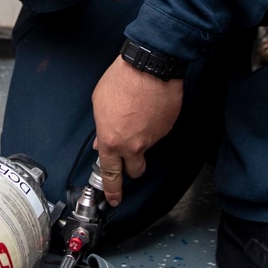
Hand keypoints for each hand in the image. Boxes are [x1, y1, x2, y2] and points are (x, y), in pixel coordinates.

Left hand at [91, 58, 182, 205]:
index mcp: (112, 142)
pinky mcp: (167, 129)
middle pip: (135, 170)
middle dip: (132, 166)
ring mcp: (153, 138)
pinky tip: (148, 110)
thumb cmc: (121, 82)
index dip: (113, 189)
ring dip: (142, 139)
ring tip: (138, 116)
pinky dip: (153, 126)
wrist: (149, 68)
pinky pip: (158, 133)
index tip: (114, 199)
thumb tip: (103, 142)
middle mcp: (134, 145)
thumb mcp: (99, 105)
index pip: (112, 174)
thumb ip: (102, 129)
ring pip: (147, 148)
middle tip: (129, 156)